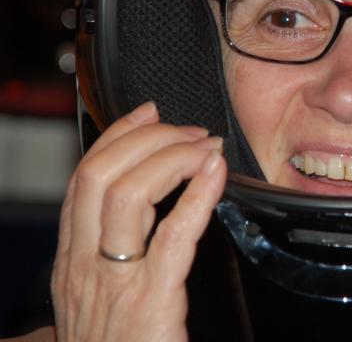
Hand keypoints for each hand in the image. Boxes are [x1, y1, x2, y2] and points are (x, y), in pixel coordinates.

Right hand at [51, 102, 225, 340]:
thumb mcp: (95, 298)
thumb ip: (108, 252)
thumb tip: (134, 213)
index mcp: (72, 260)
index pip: (85, 178)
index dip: (117, 135)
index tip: (148, 113)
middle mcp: (83, 265)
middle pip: (102, 174)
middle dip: (149, 138)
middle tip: (189, 131)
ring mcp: (113, 283)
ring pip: (128, 193)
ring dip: (172, 158)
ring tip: (205, 148)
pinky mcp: (150, 302)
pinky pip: (172, 236)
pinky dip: (197, 196)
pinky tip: (216, 175)